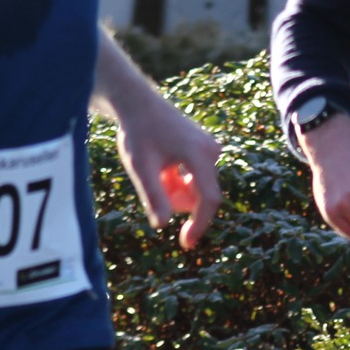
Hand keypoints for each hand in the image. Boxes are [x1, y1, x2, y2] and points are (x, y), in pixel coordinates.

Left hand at [117, 100, 222, 251]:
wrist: (139, 105)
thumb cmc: (137, 133)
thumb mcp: (140, 167)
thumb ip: (153, 195)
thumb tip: (162, 225)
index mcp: (200, 155)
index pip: (208, 199)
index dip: (199, 224)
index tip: (186, 244)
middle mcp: (211, 151)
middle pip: (200, 195)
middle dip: (176, 198)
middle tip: (152, 181)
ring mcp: (210, 150)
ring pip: (196, 188)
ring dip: (175, 189)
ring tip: (155, 170)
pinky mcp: (205, 150)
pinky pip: (194, 178)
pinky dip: (177, 180)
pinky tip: (162, 165)